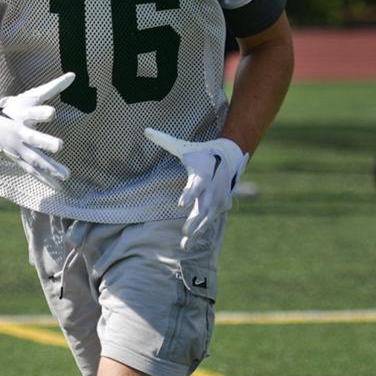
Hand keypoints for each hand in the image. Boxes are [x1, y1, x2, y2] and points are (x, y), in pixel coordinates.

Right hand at [0, 72, 74, 188]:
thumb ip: (53, 87)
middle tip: (59, 145)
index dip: (42, 112)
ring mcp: (19, 148)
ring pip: (35, 159)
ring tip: (66, 175)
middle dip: (45, 142)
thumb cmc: (15, 107)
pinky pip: (34, 171)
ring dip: (50, 167)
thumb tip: (73, 75)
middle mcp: (21, 132)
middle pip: (33, 138)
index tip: (52, 112)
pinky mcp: (19, 159)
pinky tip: (59, 187)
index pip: (34, 112)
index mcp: (24, 114)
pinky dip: (45, 180)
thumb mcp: (32, 95)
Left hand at [144, 128, 248, 248]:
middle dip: (195, 221)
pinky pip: (211, 220)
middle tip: (186, 232)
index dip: (190, 194)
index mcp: (202, 175)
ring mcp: (218, 199)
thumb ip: (165, 141)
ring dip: (197, 231)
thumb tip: (146, 130)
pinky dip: (202, 230)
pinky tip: (190, 242)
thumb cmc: (201, 154)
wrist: (229, 157)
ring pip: (208, 218)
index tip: (181, 203)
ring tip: (184, 245)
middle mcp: (212, 189)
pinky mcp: (222, 206)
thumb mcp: (184, 147)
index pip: (196, 185)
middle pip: (203, 207)